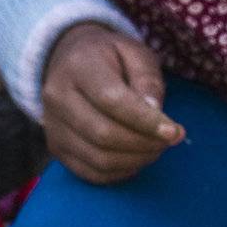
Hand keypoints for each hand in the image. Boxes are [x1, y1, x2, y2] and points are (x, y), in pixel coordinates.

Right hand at [42, 22, 182, 183]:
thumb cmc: (109, 56)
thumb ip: (147, 80)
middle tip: (169, 140)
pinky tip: (135, 158)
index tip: (174, 132)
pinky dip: (120, 173)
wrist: (69, 59)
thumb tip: (156, 114)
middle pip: (103, 134)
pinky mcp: (55, 147)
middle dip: (144, 144)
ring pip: (98, 159)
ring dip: (135, 160)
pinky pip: (90, 173)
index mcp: (79, 66)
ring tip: (155, 148)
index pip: (111, 100)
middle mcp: (57, 96)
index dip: (145, 121)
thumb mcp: (135, 53)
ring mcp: (52, 125)